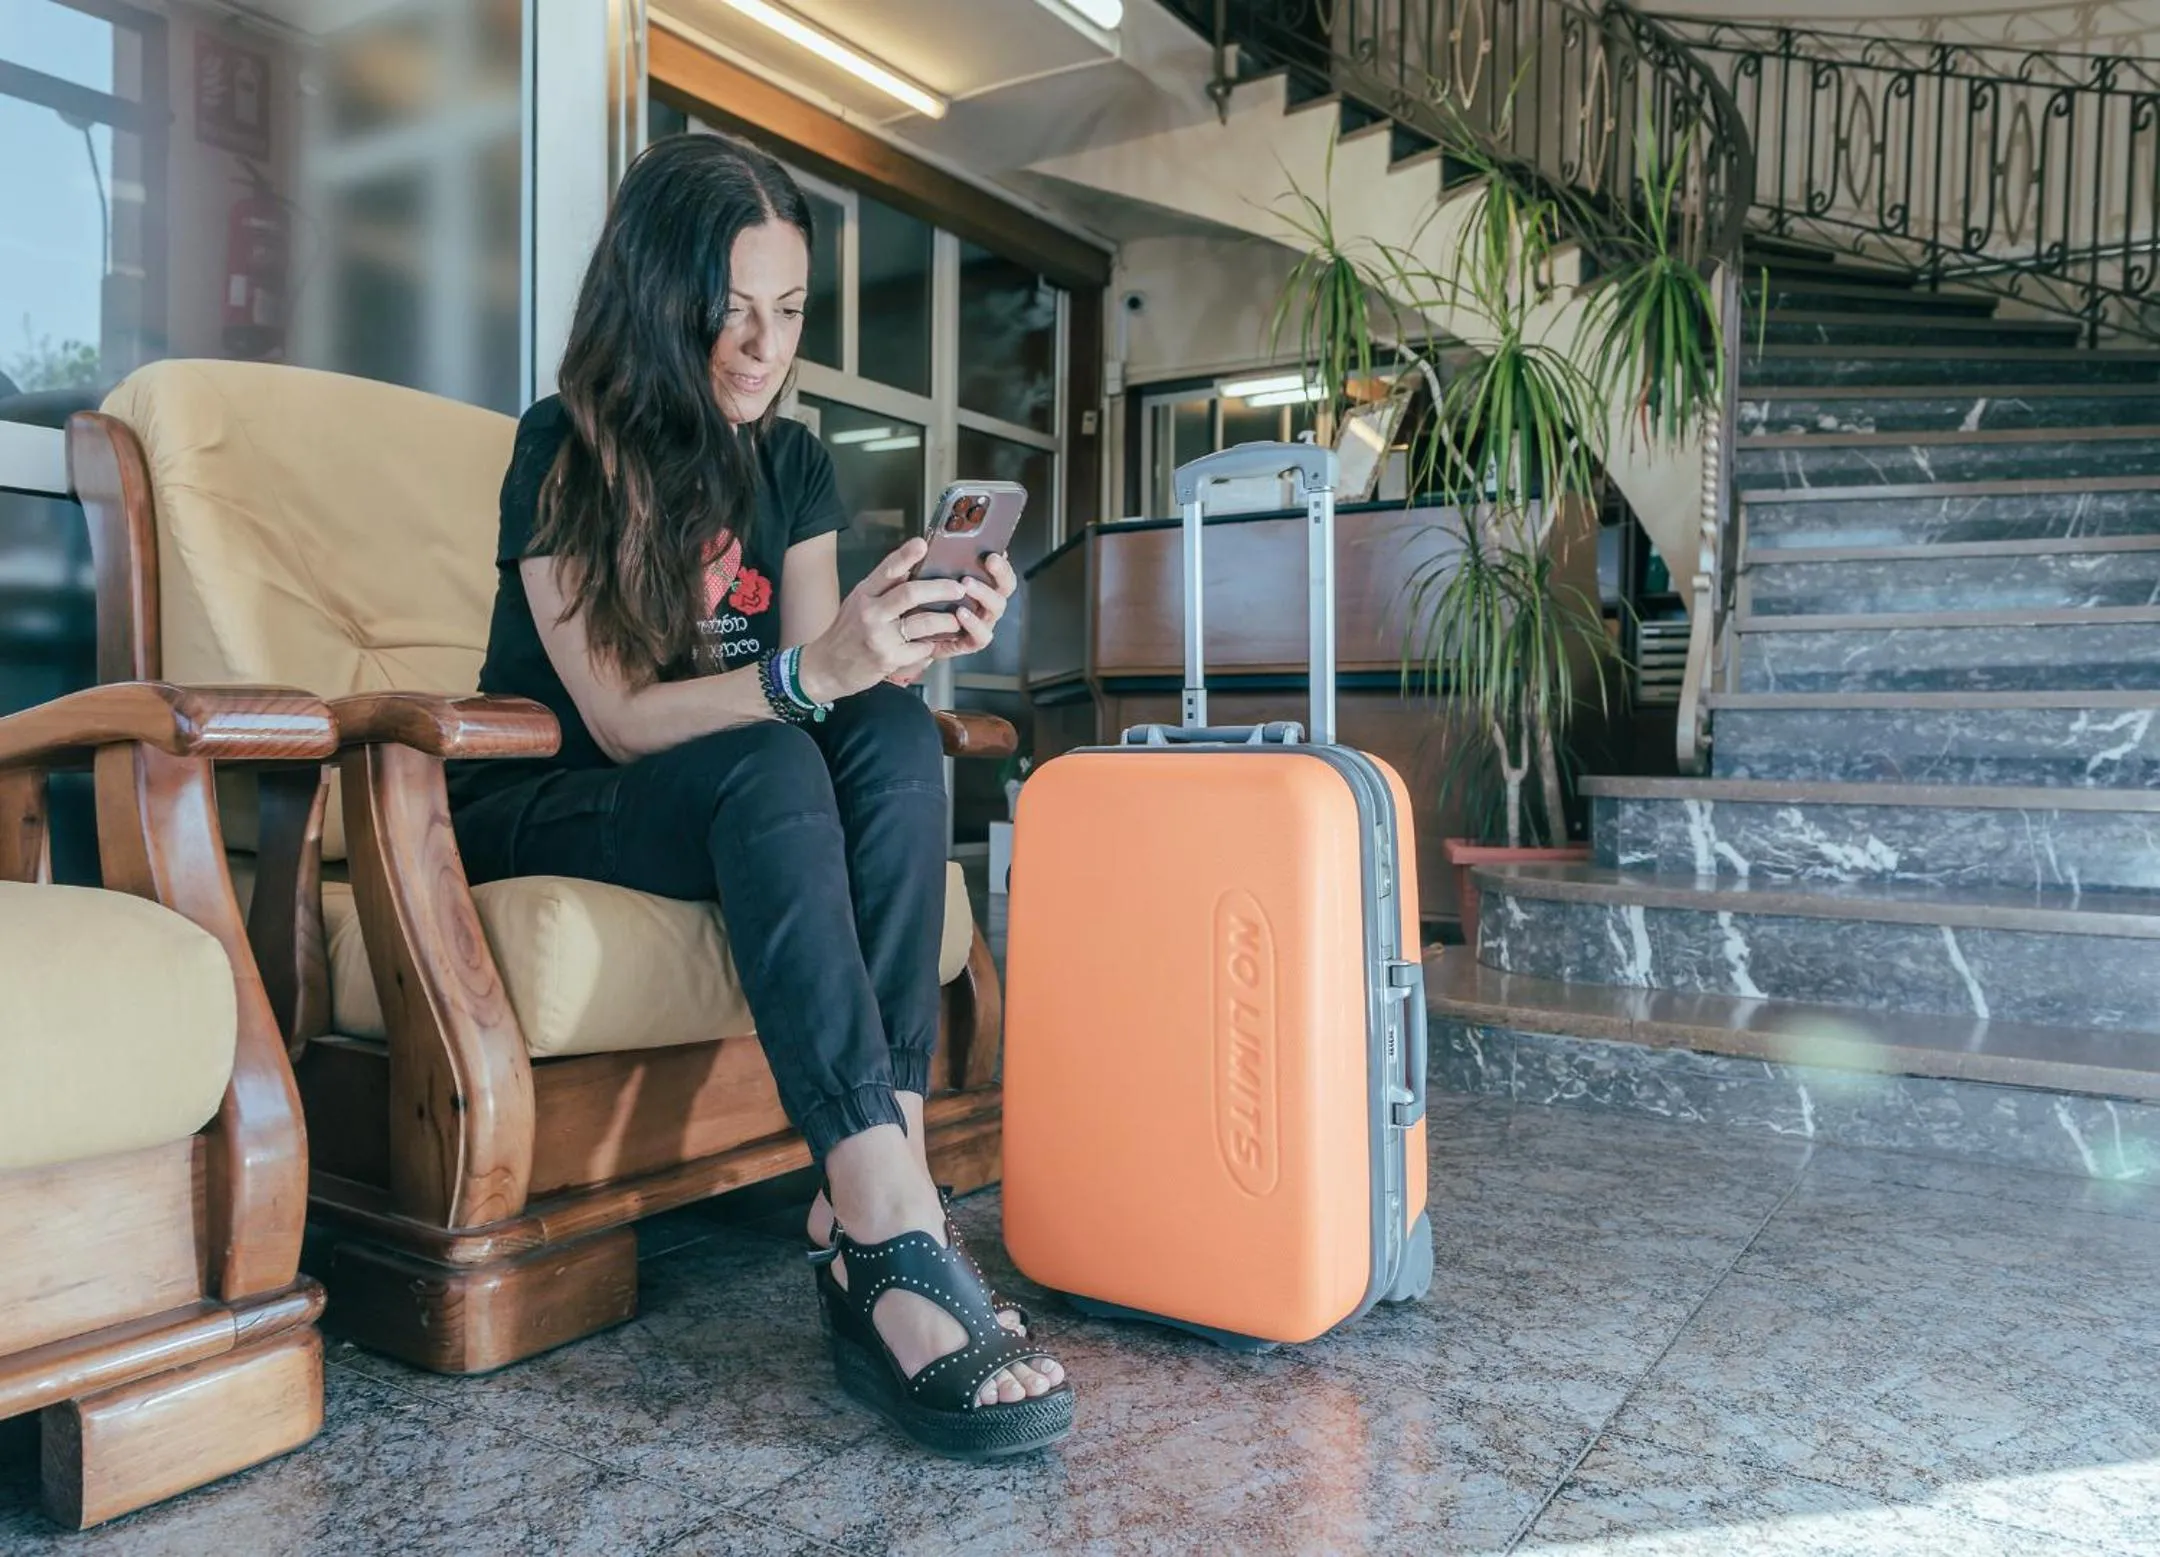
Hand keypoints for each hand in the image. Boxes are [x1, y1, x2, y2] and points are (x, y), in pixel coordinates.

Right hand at [796, 538, 962, 703]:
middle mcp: (870, 612)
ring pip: (922, 623)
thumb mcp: (859, 602)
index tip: (922, 544)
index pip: (887, 570)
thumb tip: (912, 567)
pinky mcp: (888, 659)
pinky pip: (920, 648)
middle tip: (959, 588)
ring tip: (956, 619)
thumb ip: (883, 587)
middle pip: (910, 593)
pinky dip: (930, 645)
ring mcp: (879, 637)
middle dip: (940, 589)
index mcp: (864, 593)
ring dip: (945, 621)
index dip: (906, 555)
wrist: (826, 667)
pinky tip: (933, 644)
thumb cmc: (847, 632)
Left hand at [925, 552, 1016, 661]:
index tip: (994, 552)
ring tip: (967, 584)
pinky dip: (974, 624)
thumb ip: (932, 561)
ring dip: (984, 594)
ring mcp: (981, 623)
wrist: (909, 635)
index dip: (1002, 563)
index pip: (1001, 573)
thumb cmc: (921, 601)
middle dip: (1000, 573)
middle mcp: (986, 604)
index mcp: (981, 586)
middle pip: (1005, 589)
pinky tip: (960, 613)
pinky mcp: (970, 643)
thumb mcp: (924, 577)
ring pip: (996, 609)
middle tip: (988, 561)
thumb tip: (925, 541)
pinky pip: (981, 636)